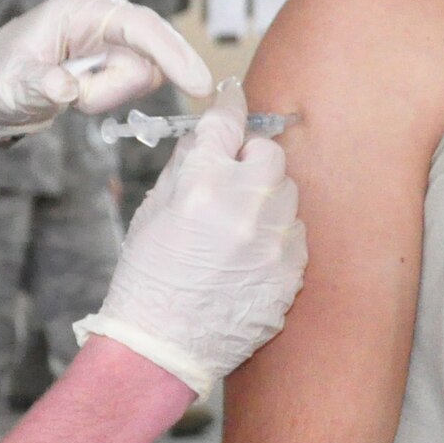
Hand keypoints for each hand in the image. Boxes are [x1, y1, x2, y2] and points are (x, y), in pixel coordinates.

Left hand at [0, 0, 213, 136]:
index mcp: (80, 7)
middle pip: (149, 57)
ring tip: (69, 93)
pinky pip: (135, 81)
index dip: (174, 54)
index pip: (141, 26)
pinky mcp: (119, 51)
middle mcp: (104, 11)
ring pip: (144, 74)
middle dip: (114, 88)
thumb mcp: (10, 87)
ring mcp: (114, 31)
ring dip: (107, 94)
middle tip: (73, 99)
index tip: (201, 86)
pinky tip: (79, 91)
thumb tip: (64, 88)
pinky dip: (107, 95)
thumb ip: (37, 85)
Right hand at [76, 82, 305, 397]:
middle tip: (228, 182)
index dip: (229, 106)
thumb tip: (208, 133)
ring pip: (287, 196)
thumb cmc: (148, 278)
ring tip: (234, 230)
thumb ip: (186, 164)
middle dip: (251, 161)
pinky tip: (246, 258)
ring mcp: (274, 243)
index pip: (226, 124)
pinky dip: (276, 238)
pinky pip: (295, 236)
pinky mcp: (292, 272)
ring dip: (266, 200)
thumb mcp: (153, 209)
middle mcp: (246, 208)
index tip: (233, 96)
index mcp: (204, 184)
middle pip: (270, 155)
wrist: (162, 345)